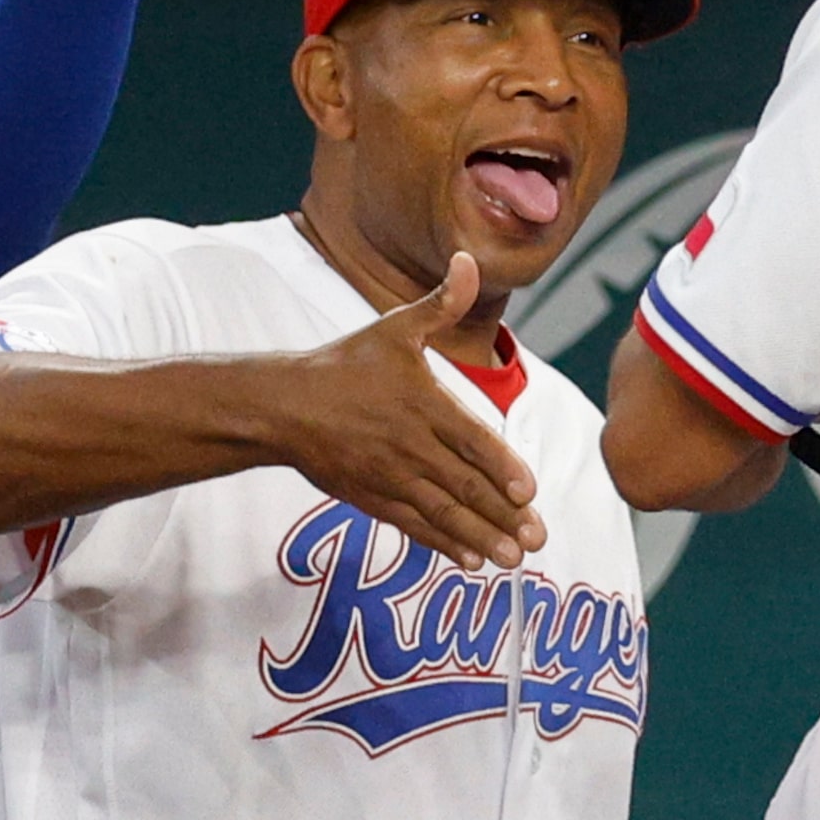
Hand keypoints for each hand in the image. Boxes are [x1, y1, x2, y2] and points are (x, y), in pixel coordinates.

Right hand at [276, 253, 546, 571]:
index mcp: (422, 403)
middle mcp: (409, 444)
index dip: (501, 469)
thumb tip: (467, 260)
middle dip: (503, 516)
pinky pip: (412, 525)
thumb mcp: (394, 328)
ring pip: (441, 512)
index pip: (471, 441)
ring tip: (513, 559)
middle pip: (463, 485)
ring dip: (480, 537)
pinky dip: (442, 544)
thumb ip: (441, 303)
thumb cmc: (344, 364)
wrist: (282, 405)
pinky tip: (471, 559)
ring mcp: (388, 475)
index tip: (529, 492)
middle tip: (537, 539)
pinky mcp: (370, 497)